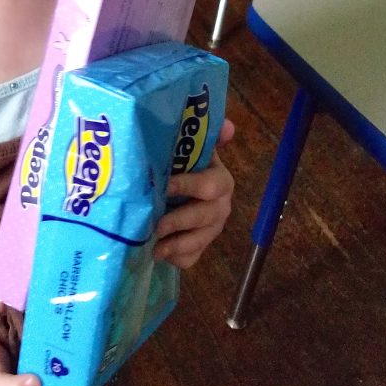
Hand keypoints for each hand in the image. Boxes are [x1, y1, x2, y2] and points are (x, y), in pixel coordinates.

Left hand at [154, 117, 234, 268]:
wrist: (179, 191)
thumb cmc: (182, 166)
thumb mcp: (191, 148)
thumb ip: (206, 136)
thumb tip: (228, 126)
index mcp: (219, 180)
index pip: (210, 185)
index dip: (188, 185)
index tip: (166, 186)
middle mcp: (219, 206)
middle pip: (204, 217)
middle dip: (180, 221)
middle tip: (157, 225)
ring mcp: (211, 229)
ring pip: (199, 241)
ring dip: (177, 245)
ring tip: (156, 248)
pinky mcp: (200, 247)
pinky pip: (192, 259)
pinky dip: (176, 258)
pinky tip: (160, 254)